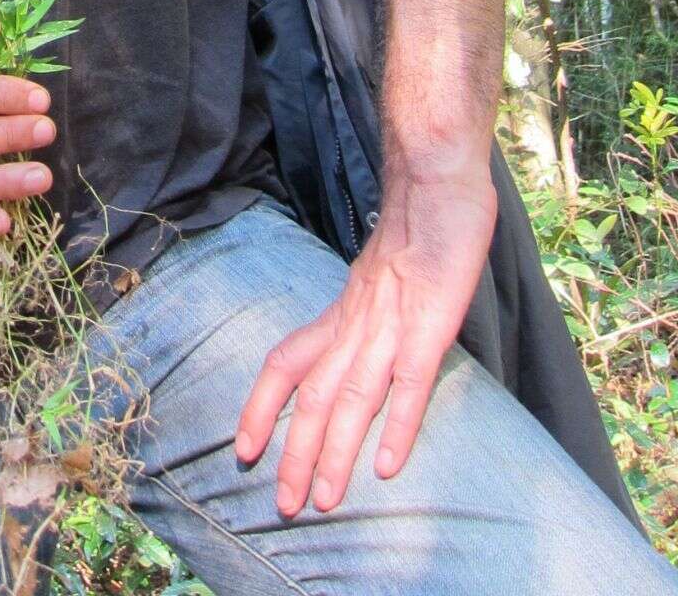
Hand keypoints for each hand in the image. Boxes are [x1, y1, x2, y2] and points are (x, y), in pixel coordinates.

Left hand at [235, 169, 495, 514]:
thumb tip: (363, 346)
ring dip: (335, 453)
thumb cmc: (416, 222)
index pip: (286, 362)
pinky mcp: (429, 322)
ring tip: (321, 501)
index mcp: (341, 309)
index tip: (243, 449)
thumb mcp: (379, 274)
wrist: (434, 172)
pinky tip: (388, 466)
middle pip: (315, 396)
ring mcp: (391, 322)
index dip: (262, 406)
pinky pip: (409, 381)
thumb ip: (369, 312)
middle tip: (280, 506)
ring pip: (353, 397)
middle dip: (295, 452)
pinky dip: (398, 425)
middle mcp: (356, 320)